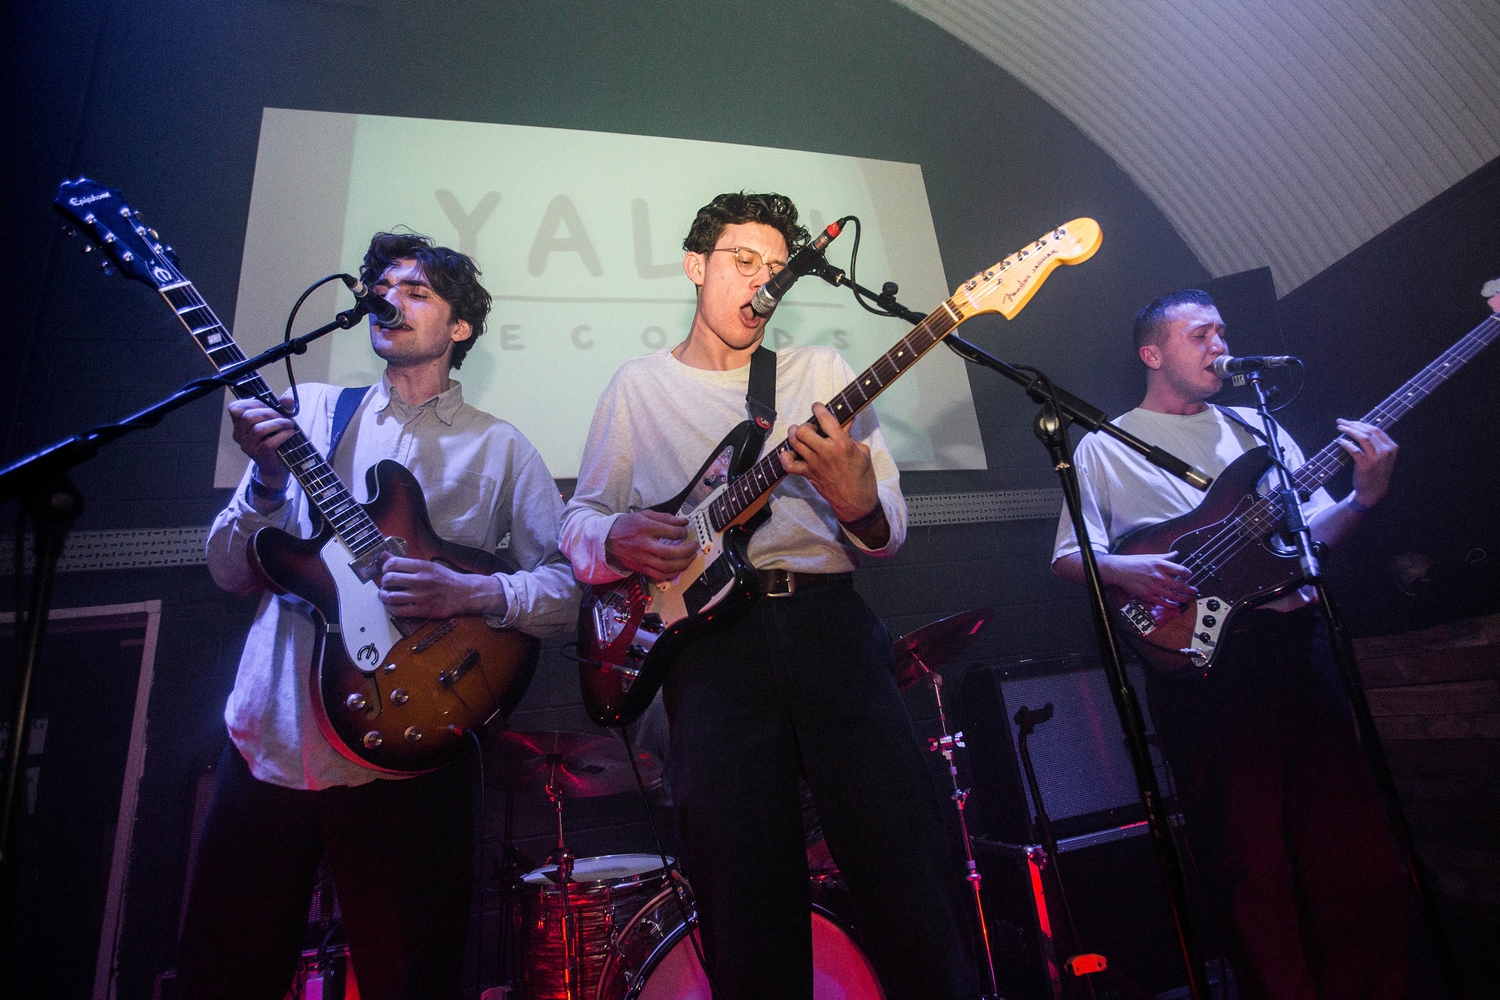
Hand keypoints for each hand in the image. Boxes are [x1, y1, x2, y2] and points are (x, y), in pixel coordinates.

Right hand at [229, 390, 295, 488]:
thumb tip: (287, 400)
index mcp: (239, 425)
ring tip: (290, 424)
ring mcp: (249, 447)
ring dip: (278, 423)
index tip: (268, 405)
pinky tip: (290, 433)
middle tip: (284, 416)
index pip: (235, 408)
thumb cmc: (276, 438)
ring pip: (258, 429)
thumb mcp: (278, 419)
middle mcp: (240, 436)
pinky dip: (283, 435)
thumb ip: (283, 407)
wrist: (278, 466)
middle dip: (269, 412)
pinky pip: (269, 443)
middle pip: (248, 417)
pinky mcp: (261, 456)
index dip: (252, 402)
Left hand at [376, 556, 502, 618]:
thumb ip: (406, 563)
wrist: (464, 593)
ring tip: (385, 596)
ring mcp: (422, 596)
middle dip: (383, 583)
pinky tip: (392, 606)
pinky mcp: (423, 610)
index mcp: (422, 567)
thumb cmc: (446, 579)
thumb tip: (384, 556)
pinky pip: (399, 611)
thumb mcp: (428, 566)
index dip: (384, 568)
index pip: (393, 563)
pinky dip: (391, 609)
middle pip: (389, 579)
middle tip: (385, 585)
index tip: (386, 571)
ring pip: (391, 596)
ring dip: (384, 597)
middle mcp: (421, 580)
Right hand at [605, 510, 696, 581]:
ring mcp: (642, 559)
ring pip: (666, 567)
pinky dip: (671, 574)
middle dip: (687, 551)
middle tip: (694, 547)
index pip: (671, 532)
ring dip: (683, 564)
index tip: (685, 531)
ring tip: (690, 558)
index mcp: (645, 528)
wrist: (608, 540)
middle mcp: (644, 545)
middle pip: (670, 553)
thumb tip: (683, 521)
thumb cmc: (627, 525)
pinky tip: (678, 569)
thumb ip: (665, 518)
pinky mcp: (641, 568)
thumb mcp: (645, 515)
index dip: (683, 532)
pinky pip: (659, 576)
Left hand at [779, 403, 879, 522]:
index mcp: (842, 444)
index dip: (818, 409)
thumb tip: (846, 420)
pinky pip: (789, 465)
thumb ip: (849, 435)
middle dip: (805, 424)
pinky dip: (786, 457)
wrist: (857, 502)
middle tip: (810, 427)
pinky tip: (790, 453)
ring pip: (794, 442)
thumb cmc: (863, 477)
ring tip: (799, 435)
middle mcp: (825, 452)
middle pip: (803, 430)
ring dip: (794, 435)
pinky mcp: (808, 475)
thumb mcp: (862, 451)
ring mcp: (814, 464)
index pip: (825, 419)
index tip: (817, 407)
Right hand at [1099, 552, 1196, 607]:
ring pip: (1173, 596)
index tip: (1190, 576)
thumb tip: (1176, 553)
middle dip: (1190, 590)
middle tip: (1195, 592)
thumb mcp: (1151, 556)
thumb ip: (1166, 557)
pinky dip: (1170, 605)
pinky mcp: (1147, 595)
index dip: (1188, 574)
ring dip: (1182, 599)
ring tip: (1187, 599)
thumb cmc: (1134, 562)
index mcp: (1161, 565)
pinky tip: (1174, 605)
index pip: (1181, 570)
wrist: (1120, 570)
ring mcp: (1154, 587)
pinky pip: (1162, 602)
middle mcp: (1159, 576)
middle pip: (1180, 585)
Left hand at [1335, 419, 1397, 507]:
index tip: (1350, 421)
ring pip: (1362, 437)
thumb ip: (1377, 444)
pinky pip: (1354, 449)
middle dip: (1353, 424)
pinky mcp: (1366, 464)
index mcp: (1391, 447)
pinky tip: (1340, 441)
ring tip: (1340, 428)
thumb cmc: (1375, 472)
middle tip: (1341, 422)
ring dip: (1349, 430)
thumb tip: (1360, 428)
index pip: (1376, 429)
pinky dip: (1346, 443)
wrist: (1373, 492)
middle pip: (1368, 431)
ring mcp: (1377, 458)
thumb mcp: (1383, 457)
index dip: (1361, 423)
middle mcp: (1386, 451)